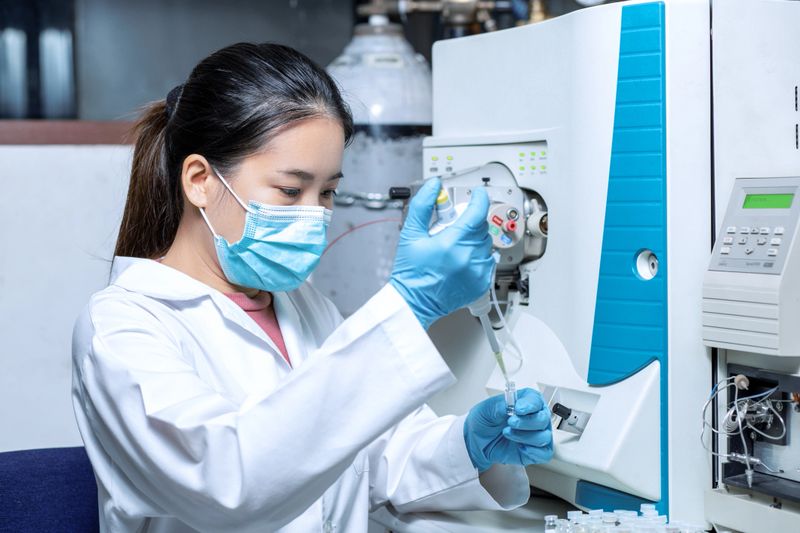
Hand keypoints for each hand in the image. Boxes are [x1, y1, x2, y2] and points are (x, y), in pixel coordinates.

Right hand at [389, 178, 493, 328]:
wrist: (414, 303)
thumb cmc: (411, 273)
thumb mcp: (410, 234)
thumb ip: (422, 206)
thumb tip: (434, 186)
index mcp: (452, 243)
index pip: (477, 211)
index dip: (479, 198)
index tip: (476, 194)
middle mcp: (468, 257)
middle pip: (481, 226)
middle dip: (470, 221)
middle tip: (453, 227)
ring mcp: (477, 272)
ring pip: (486, 243)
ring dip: (474, 239)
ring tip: (454, 248)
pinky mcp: (482, 283)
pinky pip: (488, 261)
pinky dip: (478, 256)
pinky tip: (461, 261)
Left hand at [463, 388, 552, 472]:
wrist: (476, 440)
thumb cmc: (483, 421)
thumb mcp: (487, 408)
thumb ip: (503, 405)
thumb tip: (515, 405)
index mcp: (525, 402)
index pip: (537, 400)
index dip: (530, 405)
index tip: (518, 409)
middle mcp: (534, 417)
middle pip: (543, 419)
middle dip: (527, 422)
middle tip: (511, 423)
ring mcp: (535, 434)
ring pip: (544, 436)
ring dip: (525, 436)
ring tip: (508, 434)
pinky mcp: (534, 451)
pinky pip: (544, 453)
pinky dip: (533, 451)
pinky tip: (520, 447)